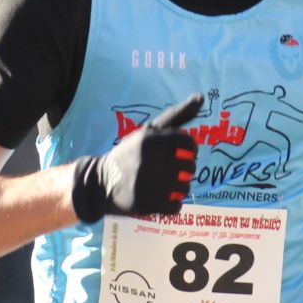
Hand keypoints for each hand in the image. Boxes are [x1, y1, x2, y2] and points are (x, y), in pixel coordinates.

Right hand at [70, 94, 201, 223]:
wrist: (101, 182)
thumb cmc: (132, 153)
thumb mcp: (151, 131)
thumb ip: (178, 114)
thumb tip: (201, 97)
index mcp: (151, 139)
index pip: (190, 145)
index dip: (189, 151)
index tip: (179, 154)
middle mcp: (149, 159)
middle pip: (191, 167)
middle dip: (184, 169)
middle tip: (168, 170)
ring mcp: (147, 183)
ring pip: (185, 187)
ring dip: (178, 187)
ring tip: (163, 184)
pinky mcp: (145, 204)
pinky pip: (176, 206)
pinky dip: (171, 203)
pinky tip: (159, 197)